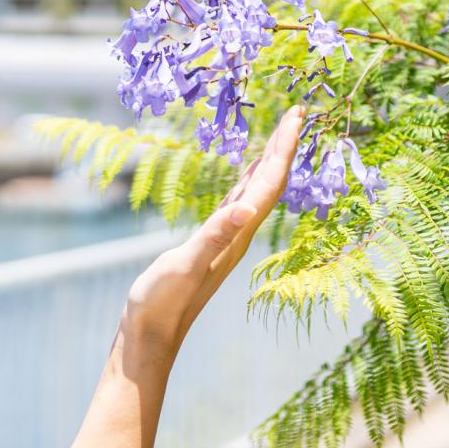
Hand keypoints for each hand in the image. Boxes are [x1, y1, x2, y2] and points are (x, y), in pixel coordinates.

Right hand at [119, 104, 306, 357]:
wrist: (150, 336)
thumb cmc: (162, 302)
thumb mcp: (185, 265)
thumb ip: (213, 236)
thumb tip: (243, 209)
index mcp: (237, 233)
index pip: (270, 183)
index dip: (285, 147)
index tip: (298, 115)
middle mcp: (239, 233)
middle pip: (271, 182)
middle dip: (285, 146)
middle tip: (298, 111)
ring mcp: (227, 238)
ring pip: (258, 190)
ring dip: (271, 160)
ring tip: (280, 134)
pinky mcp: (211, 242)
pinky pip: (239, 201)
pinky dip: (248, 180)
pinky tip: (248, 173)